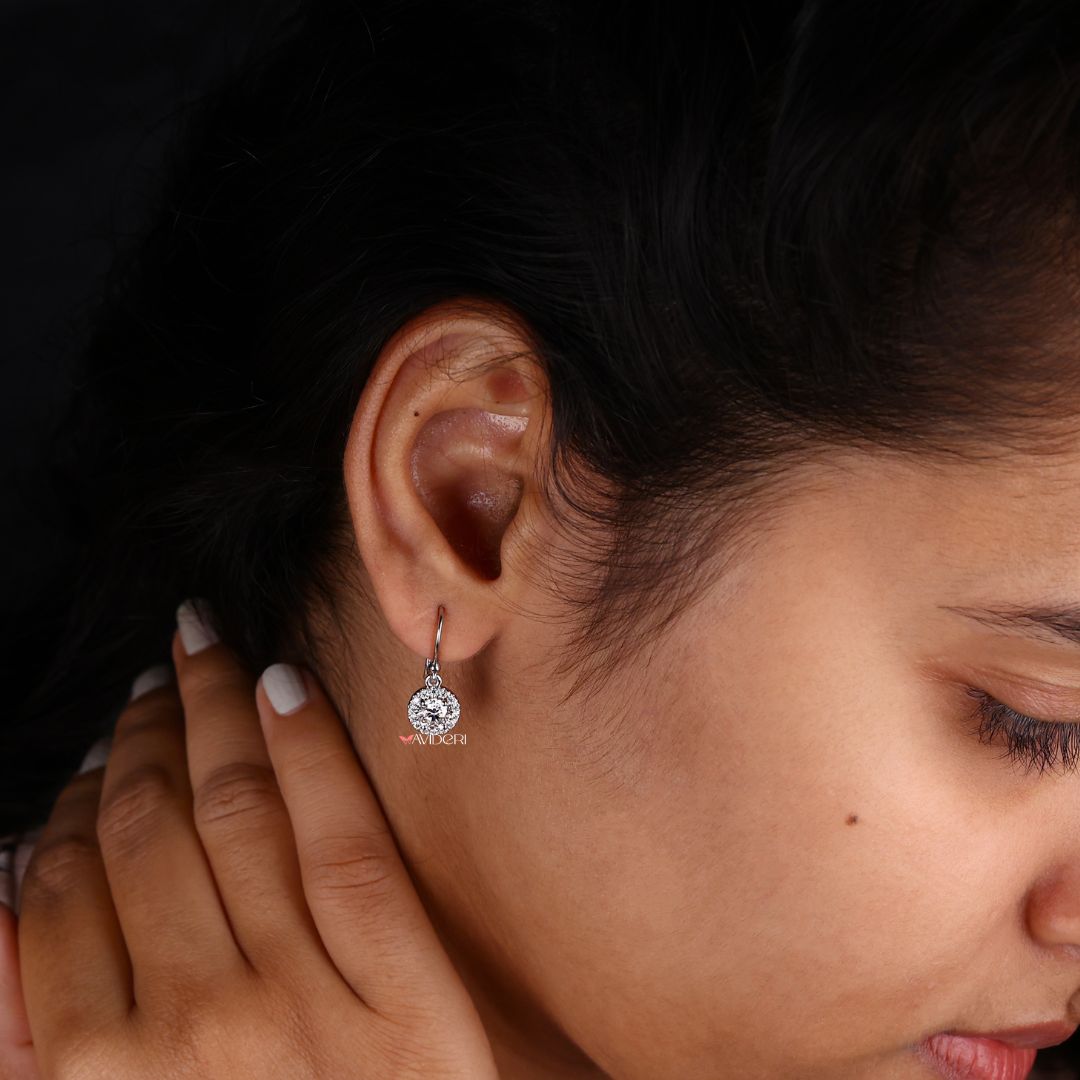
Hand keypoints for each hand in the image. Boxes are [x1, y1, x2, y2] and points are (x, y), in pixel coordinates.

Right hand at [14, 600, 498, 1078]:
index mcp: (100, 1075)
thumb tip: (6, 892)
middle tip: (149, 686)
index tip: (92, 753)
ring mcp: (302, 1003)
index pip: (68, 890)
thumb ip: (32, 1039)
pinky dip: (307, 750)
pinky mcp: (406, 990)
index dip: (74, 801)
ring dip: (207, 717)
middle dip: (139, 738)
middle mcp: (191, 1027)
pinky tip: (281, 683)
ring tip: (201, 662)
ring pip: (234, 815)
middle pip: (148, 832)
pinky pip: (343, 840)